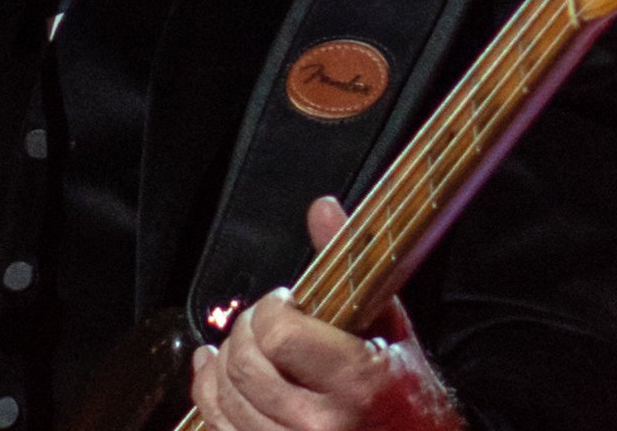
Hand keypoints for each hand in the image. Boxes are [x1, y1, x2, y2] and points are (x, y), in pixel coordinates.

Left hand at [189, 197, 467, 430]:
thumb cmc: (407, 394)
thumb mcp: (391, 326)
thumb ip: (351, 263)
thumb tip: (321, 208)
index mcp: (357, 386)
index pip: (280, 334)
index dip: (274, 308)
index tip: (288, 302)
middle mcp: (321, 427)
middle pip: (245, 364)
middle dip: (247, 330)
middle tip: (267, 321)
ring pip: (225, 397)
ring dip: (227, 362)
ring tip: (249, 345)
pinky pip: (218, 427)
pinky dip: (209, 393)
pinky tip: (214, 370)